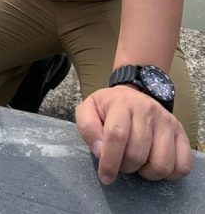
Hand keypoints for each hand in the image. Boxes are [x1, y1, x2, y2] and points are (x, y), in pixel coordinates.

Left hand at [76, 85, 192, 183]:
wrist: (132, 95)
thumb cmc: (109, 108)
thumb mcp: (89, 109)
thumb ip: (88, 128)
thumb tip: (99, 151)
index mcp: (122, 103)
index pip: (117, 136)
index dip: (109, 161)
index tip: (104, 176)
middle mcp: (147, 109)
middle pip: (137, 154)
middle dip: (125, 167)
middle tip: (121, 163)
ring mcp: (167, 121)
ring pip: (161, 164)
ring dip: (146, 172)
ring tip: (138, 163)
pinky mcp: (180, 133)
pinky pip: (182, 166)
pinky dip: (168, 174)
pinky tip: (154, 164)